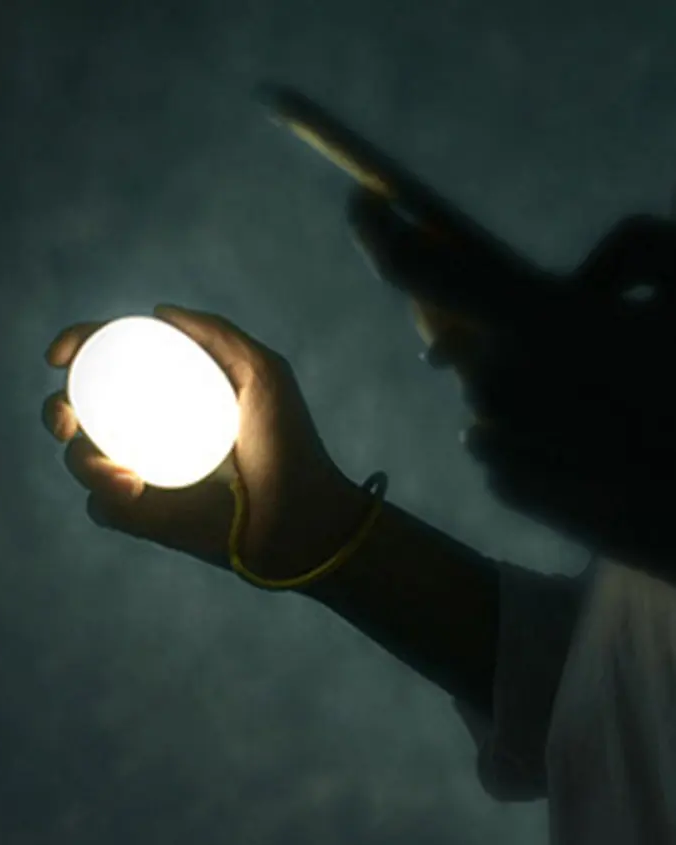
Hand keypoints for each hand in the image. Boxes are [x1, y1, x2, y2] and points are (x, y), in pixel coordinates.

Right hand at [42, 305, 358, 579]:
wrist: (300, 518)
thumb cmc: (290, 444)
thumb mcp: (263, 374)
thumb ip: (217, 335)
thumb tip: (157, 313)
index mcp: (167, 390)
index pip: (107, 362)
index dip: (76, 350)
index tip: (61, 356)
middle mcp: (144, 429)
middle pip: (77, 412)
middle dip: (55, 409)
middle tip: (67, 420)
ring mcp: (139, 473)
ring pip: (80, 459)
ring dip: (85, 462)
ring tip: (129, 478)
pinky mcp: (141, 516)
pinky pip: (100, 505)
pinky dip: (107, 496)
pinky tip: (136, 492)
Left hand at [348, 187, 675, 580]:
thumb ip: (635, 250)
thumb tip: (579, 282)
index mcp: (539, 319)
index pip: (419, 267)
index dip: (382, 231)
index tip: (362, 202)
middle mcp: (498, 380)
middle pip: (468, 338)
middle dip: (510, 332)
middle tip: (580, 343)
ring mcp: (500, 441)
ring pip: (488, 392)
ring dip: (529, 387)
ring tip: (606, 406)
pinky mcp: (509, 488)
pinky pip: (502, 442)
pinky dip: (535, 436)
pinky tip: (595, 450)